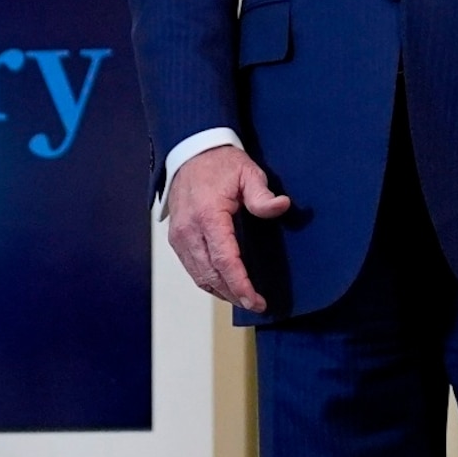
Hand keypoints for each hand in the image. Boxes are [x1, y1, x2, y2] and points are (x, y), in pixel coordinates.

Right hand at [164, 145, 292, 311]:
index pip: (225, 261)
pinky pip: (191, 268)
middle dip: (234, 294)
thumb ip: (262, 195)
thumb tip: (281, 206)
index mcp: (208, 216)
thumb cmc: (221, 163)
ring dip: (220, 292)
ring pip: (199, 276)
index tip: (256, 301)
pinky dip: (207, 281)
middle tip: (255, 305)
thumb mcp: (248, 173)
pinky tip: (224, 285)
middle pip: (211, 275)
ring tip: (242, 299)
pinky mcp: (176, 238)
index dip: (241, 285)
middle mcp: (189, 230)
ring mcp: (179, 236)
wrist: (191, 152)